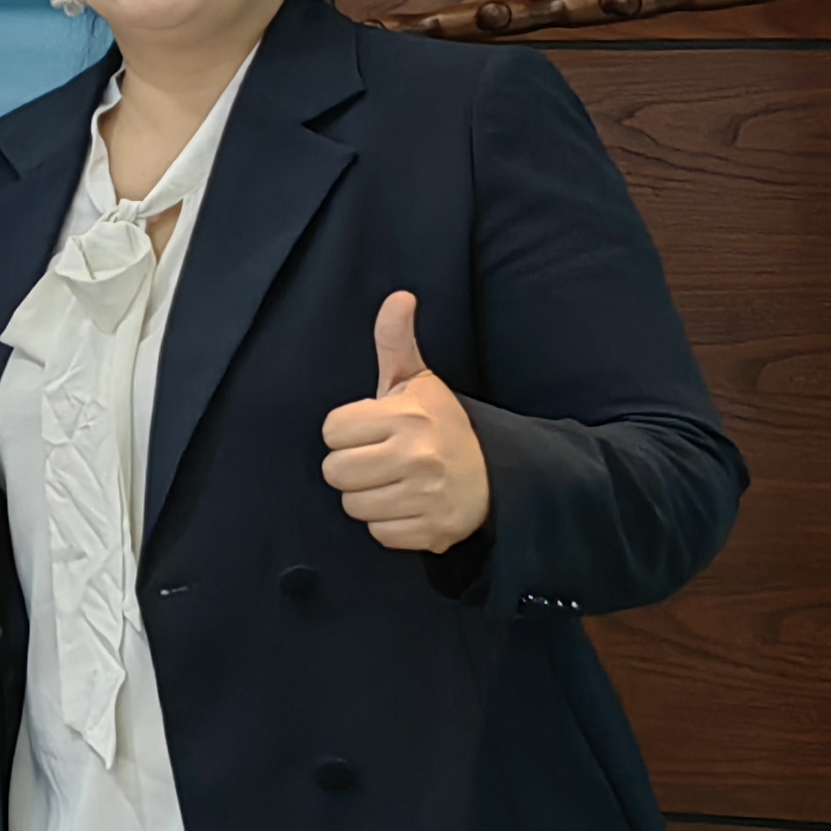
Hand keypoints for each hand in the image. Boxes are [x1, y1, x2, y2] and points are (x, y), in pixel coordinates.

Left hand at [322, 290, 490, 553]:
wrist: (499, 474)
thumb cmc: (442, 425)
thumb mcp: (418, 381)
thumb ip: (395, 340)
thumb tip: (399, 296)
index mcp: (406, 416)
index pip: (331, 431)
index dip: (346, 432)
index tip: (372, 431)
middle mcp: (416, 457)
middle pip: (335, 472)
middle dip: (351, 467)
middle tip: (379, 459)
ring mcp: (425, 497)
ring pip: (353, 506)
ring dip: (367, 497)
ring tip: (394, 482)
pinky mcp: (433, 532)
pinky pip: (379, 534)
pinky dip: (389, 524)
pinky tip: (408, 505)